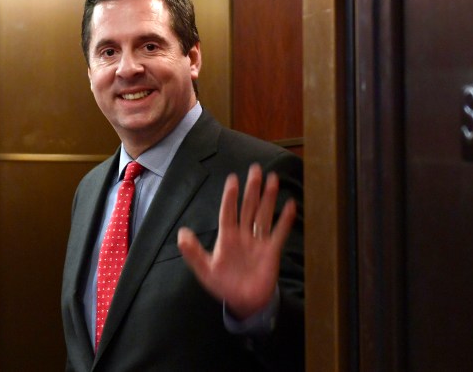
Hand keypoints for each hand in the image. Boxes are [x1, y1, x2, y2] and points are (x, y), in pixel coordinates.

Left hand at [177, 163, 296, 319]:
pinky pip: (279, 233)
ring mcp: (258, 242)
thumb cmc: (223, 285)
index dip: (230, 197)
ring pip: (264, 215)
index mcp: (227, 237)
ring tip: (272, 179)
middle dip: (252, 189)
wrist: (244, 302)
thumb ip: (193, 253)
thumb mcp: (205, 270)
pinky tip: (290, 205)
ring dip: (268, 198)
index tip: (233, 179)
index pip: (228, 212)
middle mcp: (243, 235)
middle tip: (255, 169)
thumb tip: (181, 234)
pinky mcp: (271, 252)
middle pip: (248, 207)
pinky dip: (285, 220)